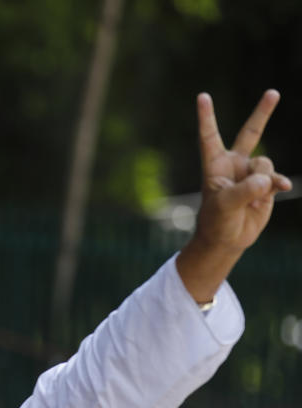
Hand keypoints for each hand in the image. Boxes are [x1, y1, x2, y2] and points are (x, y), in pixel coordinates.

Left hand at [194, 90, 290, 252]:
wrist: (228, 239)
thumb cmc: (217, 221)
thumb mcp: (224, 206)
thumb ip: (244, 190)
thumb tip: (266, 178)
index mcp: (215, 165)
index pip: (210, 137)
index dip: (207, 117)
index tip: (202, 96)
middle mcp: (234, 165)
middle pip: (250, 133)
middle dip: (262, 113)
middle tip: (273, 92)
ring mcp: (251, 174)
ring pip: (265, 163)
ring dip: (262, 178)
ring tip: (252, 196)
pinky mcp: (265, 186)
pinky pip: (276, 177)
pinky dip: (278, 183)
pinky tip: (282, 189)